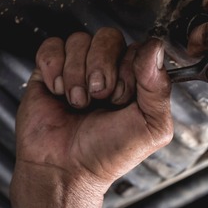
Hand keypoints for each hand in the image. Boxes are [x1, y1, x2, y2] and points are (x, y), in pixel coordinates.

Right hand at [10, 28, 172, 207]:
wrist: (65, 170)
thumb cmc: (107, 154)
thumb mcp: (150, 127)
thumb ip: (159, 88)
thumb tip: (156, 47)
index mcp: (135, 79)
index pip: (137, 47)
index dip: (129, 69)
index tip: (122, 98)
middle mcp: (107, 69)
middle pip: (107, 37)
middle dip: (102, 69)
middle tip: (98, 99)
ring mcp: (77, 68)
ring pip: (79, 40)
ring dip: (76, 74)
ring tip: (76, 102)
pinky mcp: (49, 71)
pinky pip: (52, 46)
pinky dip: (54, 69)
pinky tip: (57, 92)